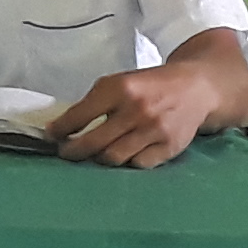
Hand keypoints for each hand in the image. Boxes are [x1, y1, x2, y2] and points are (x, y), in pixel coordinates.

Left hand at [47, 47, 247, 168]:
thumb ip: (96, 102)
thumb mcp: (122, 83)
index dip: (61, 129)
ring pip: (114, 158)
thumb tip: (62, 127)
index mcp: (120, 88)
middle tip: (66, 153)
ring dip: (99, 159)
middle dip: (73, 151)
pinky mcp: (169, 147)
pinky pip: (138, 165)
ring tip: (95, 155)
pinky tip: (124, 155)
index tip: (51, 136)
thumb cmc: (151, 86)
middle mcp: (136, 110)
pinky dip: (127, 163)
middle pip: (93, 143)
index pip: (80, 115)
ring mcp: (154, 131)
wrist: (196, 87)